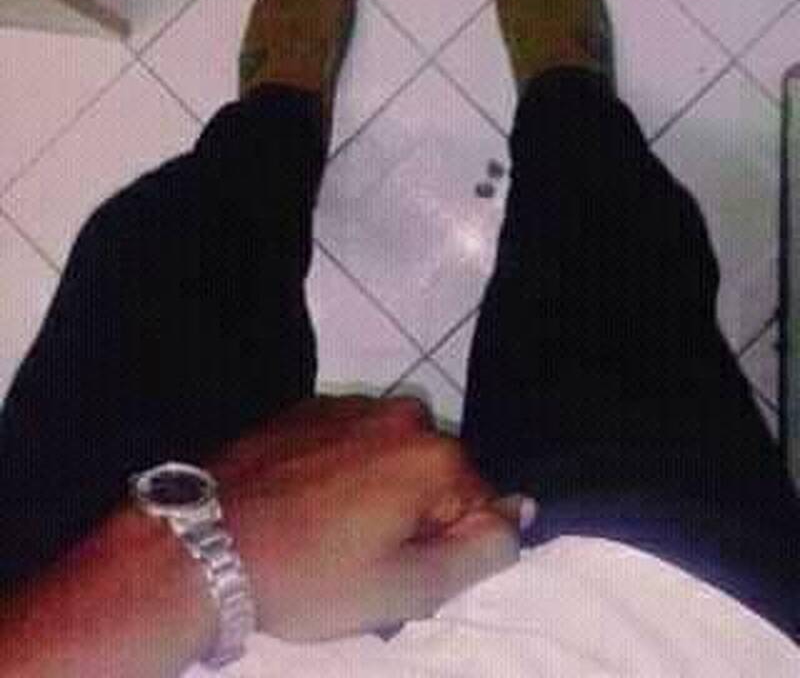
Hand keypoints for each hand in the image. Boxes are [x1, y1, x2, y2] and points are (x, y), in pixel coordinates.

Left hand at [208, 395, 520, 640]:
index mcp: (434, 455)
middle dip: (416, 513)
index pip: (479, 504)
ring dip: (378, 489)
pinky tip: (306, 502)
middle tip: (365, 557)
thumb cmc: (312, 575)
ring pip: (392, 455)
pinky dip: (343, 467)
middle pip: (435, 474)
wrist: (207, 544)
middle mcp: (401, 414)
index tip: (401, 568)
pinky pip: (351, 439)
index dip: (448, 545)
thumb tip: (519, 507)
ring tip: (330, 530)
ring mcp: (350, 405)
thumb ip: (482, 548)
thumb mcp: (409, 588)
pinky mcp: (308, 407)